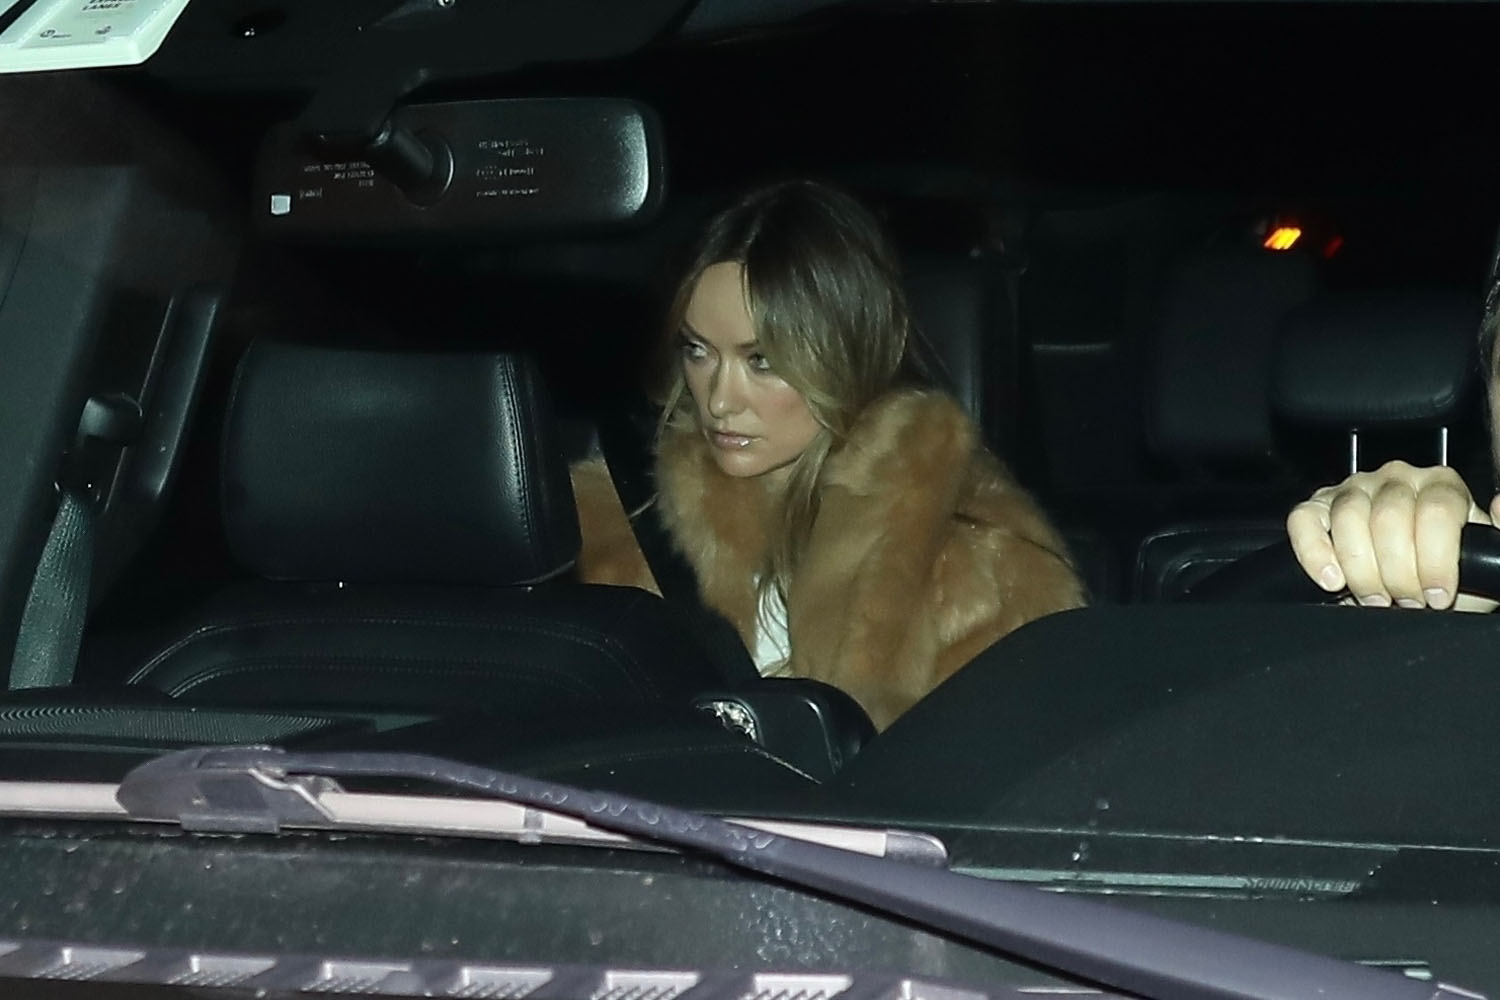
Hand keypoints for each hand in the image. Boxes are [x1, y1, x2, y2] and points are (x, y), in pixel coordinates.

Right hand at [1286, 460, 1496, 610]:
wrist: (1410, 593)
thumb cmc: (1444, 576)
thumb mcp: (1484, 560)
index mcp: (1441, 485)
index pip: (1436, 510)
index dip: (1435, 559)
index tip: (1437, 595)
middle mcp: (1396, 478)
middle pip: (1390, 517)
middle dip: (1397, 572)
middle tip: (1406, 602)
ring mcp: (1353, 489)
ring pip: (1348, 517)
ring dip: (1360, 569)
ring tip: (1374, 597)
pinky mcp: (1316, 507)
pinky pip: (1304, 520)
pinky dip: (1314, 552)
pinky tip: (1332, 578)